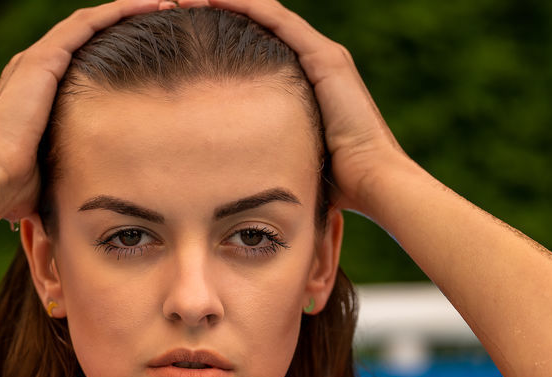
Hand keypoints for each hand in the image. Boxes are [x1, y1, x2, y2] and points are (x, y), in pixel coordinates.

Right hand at [0, 0, 167, 223]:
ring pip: (91, 21)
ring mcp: (39, 59)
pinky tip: (151, 4)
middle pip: (88, 32)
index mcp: (36, 90)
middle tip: (164, 16)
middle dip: (126, 21)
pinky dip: (119, 11)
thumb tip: (85, 199)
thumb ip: (68, 171)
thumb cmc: (16, 189)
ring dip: (129, 9)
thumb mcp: (51, 172)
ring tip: (165, 3)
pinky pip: (88, 23)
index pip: (82, 58)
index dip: (114, 47)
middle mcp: (36, 67)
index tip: (149, 47)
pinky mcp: (45, 59)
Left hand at [185, 0, 408, 217]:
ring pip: (266, 14)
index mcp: (309, 82)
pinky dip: (244, 5)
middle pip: (261, 23)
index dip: (226, 32)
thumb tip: (237, 176)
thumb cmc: (336, 184)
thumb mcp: (292, 157)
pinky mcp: (325, 57)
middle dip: (222, 11)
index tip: (185, 31)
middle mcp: (318, 61)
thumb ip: (270, 151)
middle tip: (178, 5)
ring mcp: (324, 55)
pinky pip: (276, 19)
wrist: (373, 181)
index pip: (261, 45)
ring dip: (227, 2)